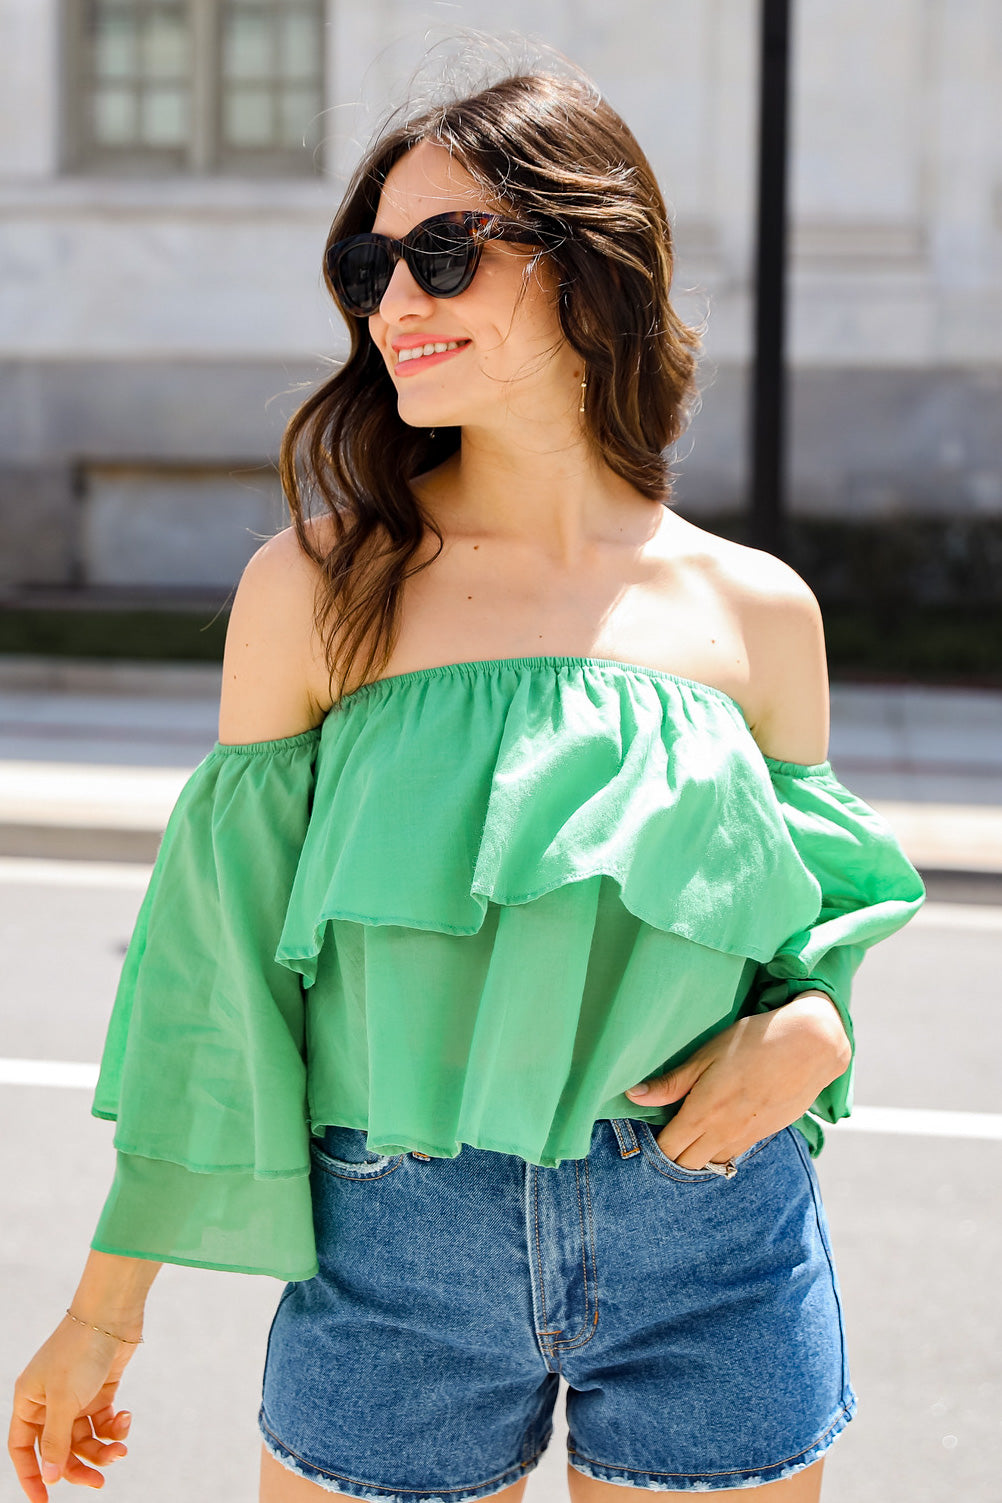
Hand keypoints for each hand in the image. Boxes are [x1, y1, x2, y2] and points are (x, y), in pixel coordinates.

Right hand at [8, 1314, 137, 1498]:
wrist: (111, 1314)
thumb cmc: (79, 1352)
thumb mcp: (63, 1400)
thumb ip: (55, 1440)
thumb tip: (49, 1476)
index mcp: (29, 1402)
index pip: (22, 1448)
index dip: (31, 1475)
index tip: (44, 1502)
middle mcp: (50, 1402)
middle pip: (59, 1450)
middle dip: (78, 1468)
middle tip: (99, 1483)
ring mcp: (76, 1397)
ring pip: (85, 1439)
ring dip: (103, 1448)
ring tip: (121, 1448)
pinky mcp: (100, 1391)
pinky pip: (104, 1422)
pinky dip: (116, 1426)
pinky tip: (126, 1418)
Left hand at [625, 991, 851, 1170]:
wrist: (809, 1046)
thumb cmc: (753, 1042)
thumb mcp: (706, 1055)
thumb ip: (672, 1082)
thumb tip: (634, 1096)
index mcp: (703, 1114)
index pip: (667, 1150)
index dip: (653, 1145)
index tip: (647, 1131)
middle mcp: (723, 1134)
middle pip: (687, 1164)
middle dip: (672, 1155)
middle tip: (666, 1131)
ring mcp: (747, 1138)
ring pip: (712, 1163)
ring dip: (697, 1154)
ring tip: (690, 1132)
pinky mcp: (765, 1135)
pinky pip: (734, 1153)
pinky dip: (720, 1149)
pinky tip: (719, 1128)